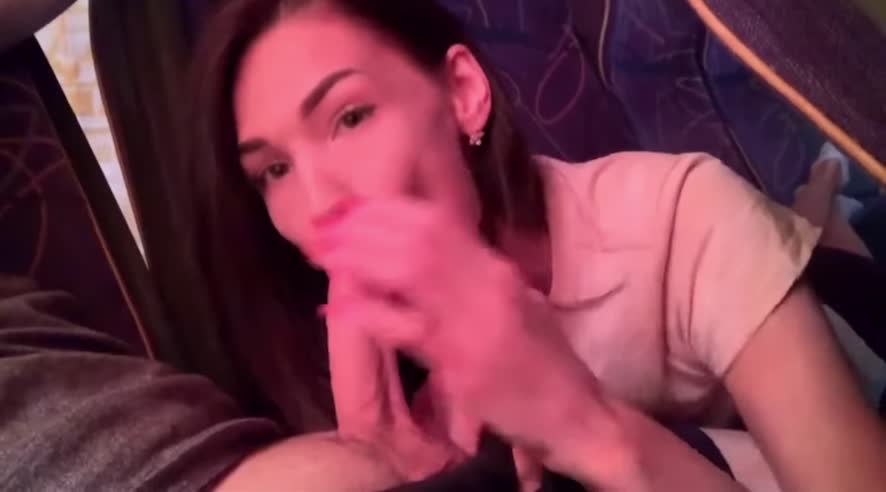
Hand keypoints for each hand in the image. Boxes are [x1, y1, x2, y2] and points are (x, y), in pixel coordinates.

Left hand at [312, 198, 613, 468]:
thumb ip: (472, 278)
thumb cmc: (542, 359)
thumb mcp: (514, 304)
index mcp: (497, 270)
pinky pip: (408, 330)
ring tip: (326, 255)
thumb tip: (422, 253)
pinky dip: (369, 315)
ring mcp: (477, 323)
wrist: (574, 412)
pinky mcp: (465, 365)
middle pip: (420, 238)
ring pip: (413, 270)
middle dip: (367, 227)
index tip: (351, 207)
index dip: (388, 209)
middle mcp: (489, 286)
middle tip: (325, 227)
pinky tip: (338, 308)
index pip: (437, 221)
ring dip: (363, 258)